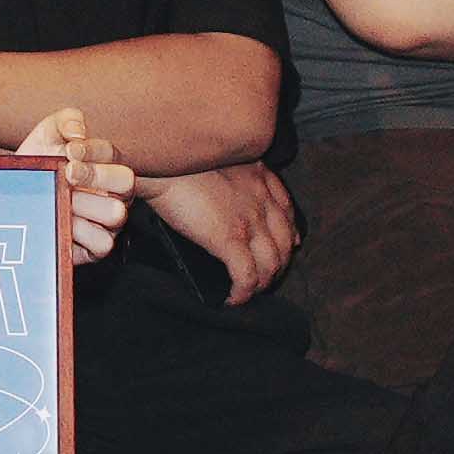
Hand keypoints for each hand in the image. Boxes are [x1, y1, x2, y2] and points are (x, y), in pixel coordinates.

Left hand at [23, 108, 132, 267]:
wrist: (12, 200)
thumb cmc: (37, 167)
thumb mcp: (47, 135)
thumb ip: (65, 120)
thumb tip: (78, 132)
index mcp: (105, 164)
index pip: (111, 153)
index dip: (93, 151)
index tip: (69, 151)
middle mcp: (113, 192)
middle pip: (126, 181)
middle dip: (96, 175)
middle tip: (68, 173)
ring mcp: (107, 221)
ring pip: (117, 213)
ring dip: (86, 205)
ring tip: (63, 199)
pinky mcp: (96, 247)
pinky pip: (103, 243)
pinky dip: (81, 233)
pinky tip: (62, 221)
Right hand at [142, 161, 297, 302]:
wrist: (163, 158)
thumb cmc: (178, 155)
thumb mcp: (216, 156)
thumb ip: (230, 175)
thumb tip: (222, 198)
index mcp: (258, 176)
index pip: (286, 210)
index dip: (290, 232)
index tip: (290, 243)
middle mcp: (261, 199)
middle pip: (285, 242)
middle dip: (278, 264)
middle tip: (265, 276)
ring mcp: (249, 221)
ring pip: (271, 264)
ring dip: (262, 283)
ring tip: (249, 292)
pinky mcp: (230, 239)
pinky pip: (246, 276)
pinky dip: (242, 293)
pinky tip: (233, 299)